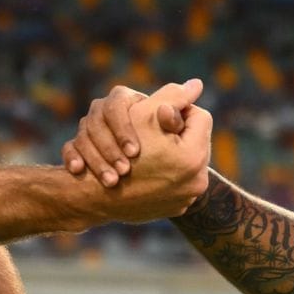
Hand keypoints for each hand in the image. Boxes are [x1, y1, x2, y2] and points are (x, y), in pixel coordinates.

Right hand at [64, 79, 201, 187]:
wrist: (93, 195)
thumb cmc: (116, 149)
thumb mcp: (143, 115)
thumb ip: (172, 96)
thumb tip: (197, 84)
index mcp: (194, 156)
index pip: (199, 117)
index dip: (178, 110)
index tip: (159, 112)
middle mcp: (197, 182)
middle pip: (194, 141)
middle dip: (174, 132)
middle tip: (153, 128)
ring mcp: (186, 199)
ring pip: (184, 162)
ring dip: (169, 152)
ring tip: (147, 147)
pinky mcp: (174, 209)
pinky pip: (175, 182)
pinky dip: (163, 172)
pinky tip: (145, 167)